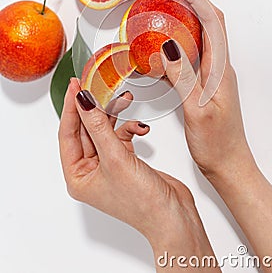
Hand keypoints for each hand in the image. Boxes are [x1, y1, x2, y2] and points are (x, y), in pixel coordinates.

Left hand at [58, 79, 218, 270]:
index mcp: (78, 176)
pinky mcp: (125, 161)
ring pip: (105, 130)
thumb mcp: (115, 158)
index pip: (68, 134)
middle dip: (95, 108)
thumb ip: (98, 126)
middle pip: (86, 130)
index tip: (75, 85)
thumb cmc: (142, 202)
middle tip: (97, 84)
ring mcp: (108, 165)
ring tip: (124, 99)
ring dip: (114, 116)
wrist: (174, 216)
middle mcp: (90, 171)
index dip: (71, 108)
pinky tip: (140, 128)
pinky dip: (130, 129)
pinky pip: (121, 137)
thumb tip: (83, 101)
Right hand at [162, 0, 271, 271]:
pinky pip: (193, 57)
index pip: (213, 22)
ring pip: (201, 39)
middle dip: (191, 4)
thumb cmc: (217, 142)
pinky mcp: (205, 86)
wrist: (228, 164)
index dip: (195, 0)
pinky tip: (163, 50)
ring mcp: (213, 76)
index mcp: (221, 70)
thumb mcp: (196, 109)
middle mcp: (220, 69)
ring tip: (164, 15)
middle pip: (210, 24)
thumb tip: (168, 45)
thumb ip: (183, 76)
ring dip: (186, 22)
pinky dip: (179, 46)